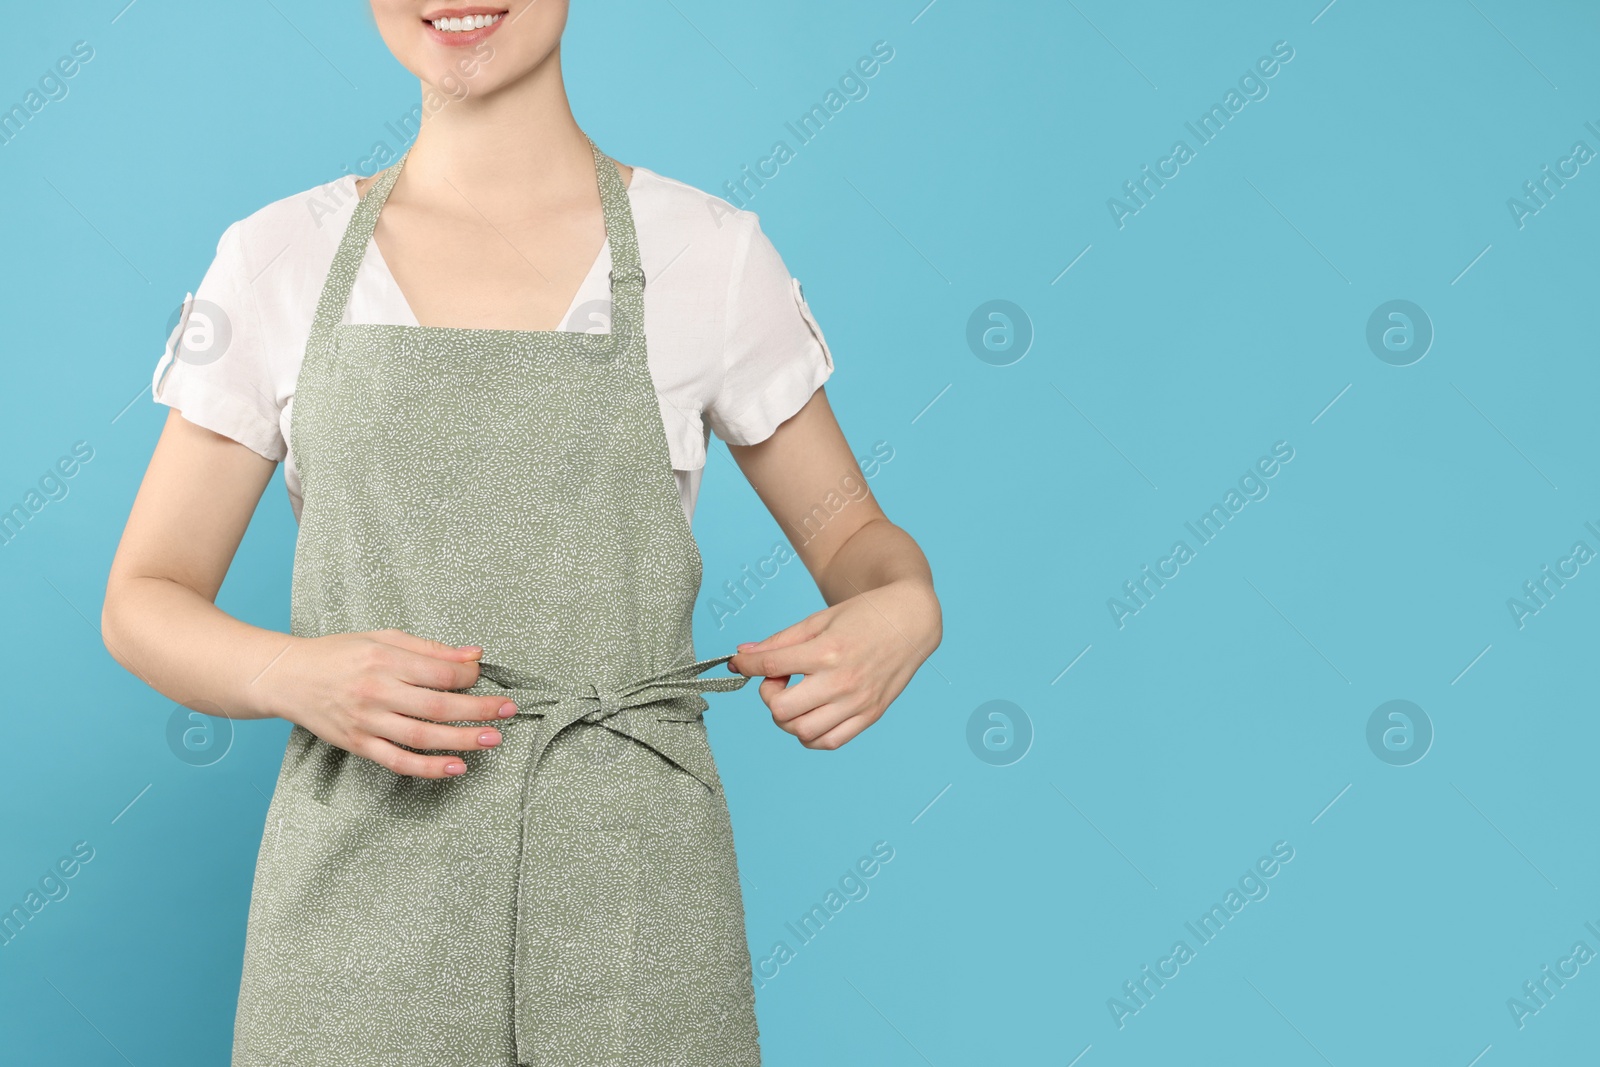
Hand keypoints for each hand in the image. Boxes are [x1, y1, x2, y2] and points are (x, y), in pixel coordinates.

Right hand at [257, 629, 517, 778]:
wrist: (287, 677)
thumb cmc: (339, 653)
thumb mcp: (382, 638)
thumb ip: (430, 649)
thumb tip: (474, 655)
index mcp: (384, 659)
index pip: (439, 672)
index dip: (469, 676)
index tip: (482, 677)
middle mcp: (376, 691)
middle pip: (437, 706)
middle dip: (478, 710)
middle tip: (509, 710)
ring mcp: (366, 722)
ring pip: (422, 737)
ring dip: (462, 740)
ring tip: (493, 740)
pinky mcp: (357, 745)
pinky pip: (398, 761)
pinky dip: (429, 768)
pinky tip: (457, 768)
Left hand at [728, 579, 941, 749]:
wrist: (910, 621)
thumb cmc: (863, 616)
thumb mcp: (818, 621)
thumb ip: (779, 642)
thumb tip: (742, 655)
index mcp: (827, 651)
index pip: (770, 667)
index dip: (745, 666)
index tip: (740, 664)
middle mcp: (842, 681)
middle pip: (781, 709)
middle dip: (769, 696)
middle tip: (779, 681)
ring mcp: (858, 702)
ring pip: (802, 732)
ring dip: (788, 718)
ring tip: (797, 697)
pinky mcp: (870, 715)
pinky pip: (829, 742)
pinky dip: (810, 735)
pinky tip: (811, 713)